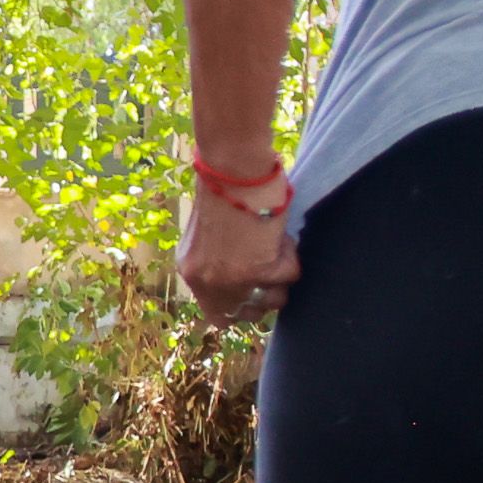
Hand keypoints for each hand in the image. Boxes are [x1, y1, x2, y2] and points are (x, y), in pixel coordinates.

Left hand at [179, 183, 300, 326]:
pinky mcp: (256, 271)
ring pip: (274, 300)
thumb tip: (250, 281)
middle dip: (266, 298)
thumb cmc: (226, 187)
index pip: (217, 315)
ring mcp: (230, 280)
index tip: (257, 292)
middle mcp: (205, 281)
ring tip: (275, 242)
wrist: (232, 166)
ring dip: (282, 274)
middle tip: (272, 268)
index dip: (241, 308)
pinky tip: (278, 232)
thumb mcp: (209, 233)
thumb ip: (220, 260)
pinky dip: (292, 253)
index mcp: (191, 269)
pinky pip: (290, 275)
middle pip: (245, 316)